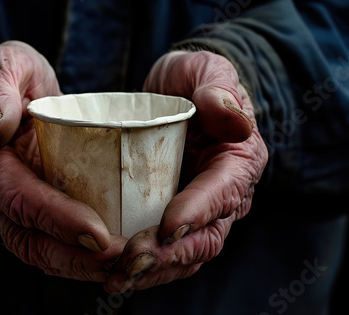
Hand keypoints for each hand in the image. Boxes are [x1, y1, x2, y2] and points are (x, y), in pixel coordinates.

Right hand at [0, 41, 125, 280]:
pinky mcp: (25, 212)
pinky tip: (112, 258)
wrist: (6, 95)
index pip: (16, 198)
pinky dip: (78, 257)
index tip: (100, 234)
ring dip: (80, 265)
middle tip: (123, 259)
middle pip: (28, 238)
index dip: (57, 219)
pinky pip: (49, 243)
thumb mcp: (4, 66)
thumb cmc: (9, 76)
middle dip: (75, 256)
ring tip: (124, 265)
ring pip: (38, 250)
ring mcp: (4, 208)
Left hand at [104, 51, 267, 292]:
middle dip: (169, 254)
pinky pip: (161, 248)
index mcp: (238, 162)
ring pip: (182, 253)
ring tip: (116, 277)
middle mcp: (223, 195)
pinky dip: (140, 264)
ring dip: (151, 270)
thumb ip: (218, 89)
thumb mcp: (207, 71)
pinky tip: (111, 272)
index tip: (166, 225)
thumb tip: (234, 121)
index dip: (197, 212)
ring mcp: (197, 210)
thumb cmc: (194, 80)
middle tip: (131, 261)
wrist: (180, 92)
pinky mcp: (170, 214)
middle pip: (204, 238)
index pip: (223, 193)